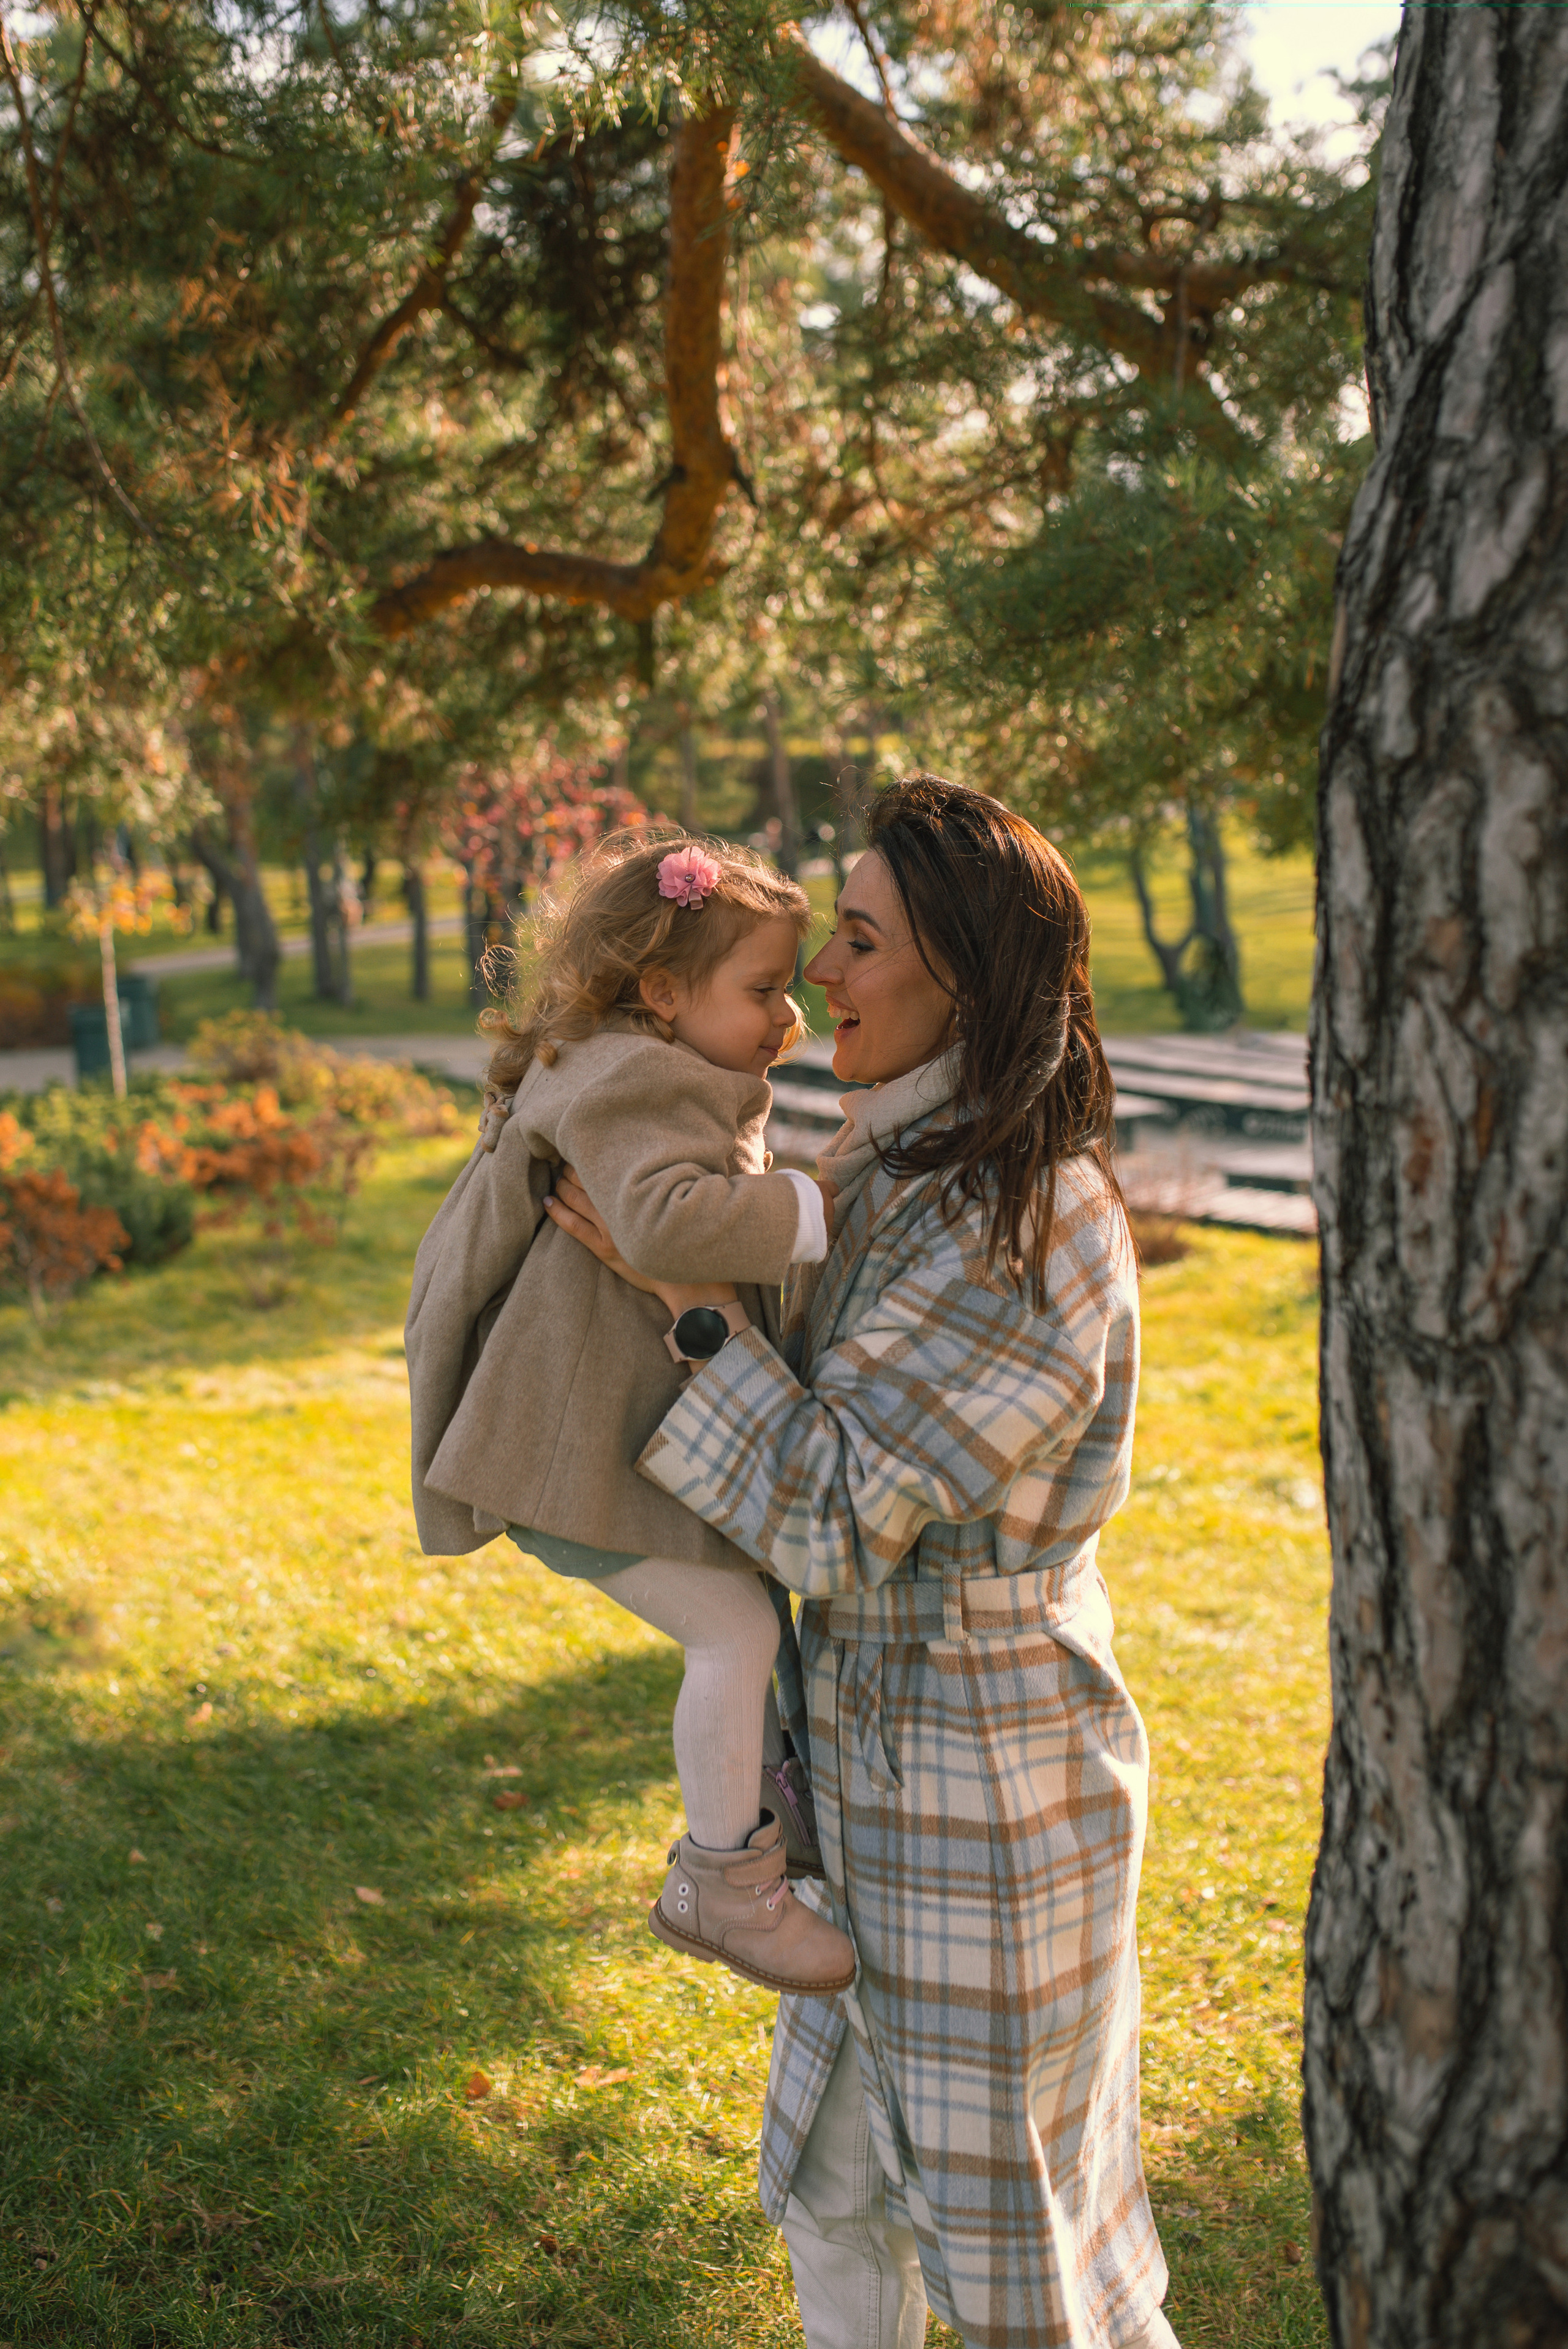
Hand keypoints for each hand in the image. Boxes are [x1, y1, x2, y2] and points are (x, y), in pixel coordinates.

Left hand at [541, 1168, 739, 1319]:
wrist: (686, 1279)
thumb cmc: (684, 1237)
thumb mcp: (677, 1204)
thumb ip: (661, 1185)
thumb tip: (652, 1165)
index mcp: (639, 1193)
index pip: (607, 1166)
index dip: (592, 1156)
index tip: (585, 1148)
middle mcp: (622, 1207)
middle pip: (588, 1179)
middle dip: (572, 1168)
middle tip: (565, 1160)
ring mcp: (610, 1228)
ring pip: (575, 1198)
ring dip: (562, 1185)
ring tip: (556, 1178)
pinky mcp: (603, 1248)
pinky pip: (572, 1225)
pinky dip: (557, 1211)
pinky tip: (548, 1201)